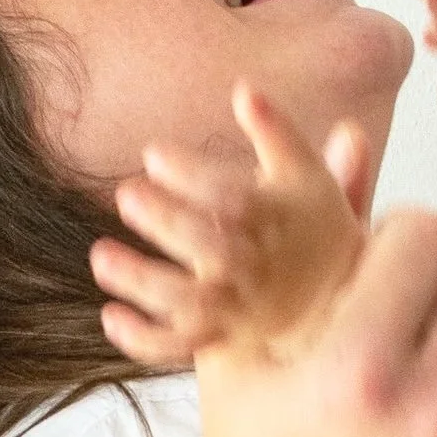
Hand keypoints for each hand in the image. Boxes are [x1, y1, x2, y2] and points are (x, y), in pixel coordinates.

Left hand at [91, 88, 369, 368]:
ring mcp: (237, 307)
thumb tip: (244, 88)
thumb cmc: (311, 227)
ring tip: (100, 256)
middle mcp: (256, 266)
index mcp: (276, 220)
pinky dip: (144, 340)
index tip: (153, 155)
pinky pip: (180, 348)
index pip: (234, 198)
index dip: (193, 176)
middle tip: (124, 195)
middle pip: (210, 248)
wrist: (336, 299)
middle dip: (167, 222)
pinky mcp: (220, 337)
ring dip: (143, 283)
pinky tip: (110, 316)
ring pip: (189, 304)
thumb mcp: (305, 172)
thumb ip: (276, 130)